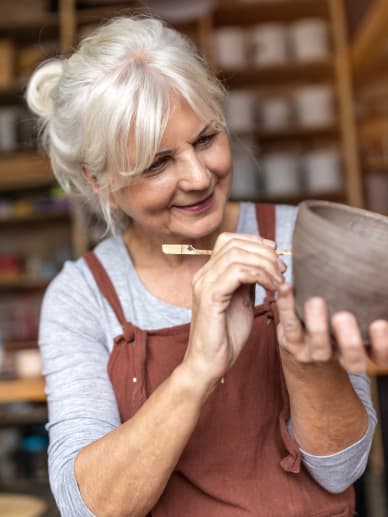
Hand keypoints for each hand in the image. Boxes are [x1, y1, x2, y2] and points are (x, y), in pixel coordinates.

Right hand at [184, 233, 284, 385]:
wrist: (209, 364)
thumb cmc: (225, 336)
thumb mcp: (241, 301)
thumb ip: (247, 281)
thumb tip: (264, 263)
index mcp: (209, 274)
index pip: (229, 240)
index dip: (256, 242)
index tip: (276, 256)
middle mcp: (203, 275)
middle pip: (234, 243)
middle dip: (264, 252)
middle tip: (282, 269)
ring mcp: (204, 285)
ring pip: (236, 255)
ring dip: (264, 264)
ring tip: (279, 281)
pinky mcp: (210, 298)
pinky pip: (237, 273)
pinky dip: (259, 275)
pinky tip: (272, 288)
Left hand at [277, 283, 387, 371]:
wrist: (305, 351)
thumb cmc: (339, 323)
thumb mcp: (356, 316)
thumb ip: (365, 304)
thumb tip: (373, 275)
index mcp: (364, 350)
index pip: (381, 355)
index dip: (382, 344)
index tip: (378, 324)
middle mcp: (342, 356)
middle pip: (353, 360)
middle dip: (349, 341)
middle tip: (343, 316)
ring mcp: (316, 352)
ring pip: (319, 348)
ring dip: (317, 326)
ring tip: (315, 301)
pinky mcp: (293, 343)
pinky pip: (290, 326)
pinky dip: (286, 305)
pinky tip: (286, 287)